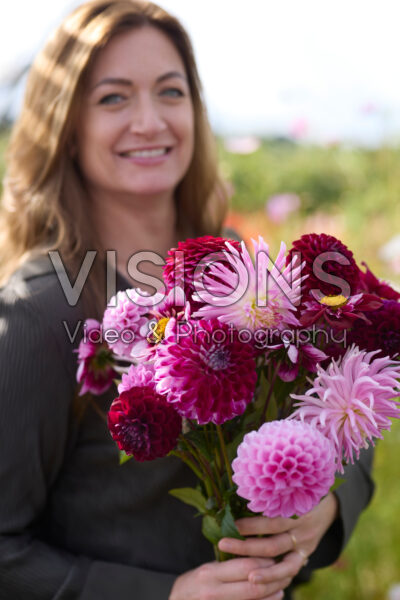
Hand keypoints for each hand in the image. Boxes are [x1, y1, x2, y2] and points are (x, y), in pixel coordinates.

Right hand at [169, 557, 288, 599]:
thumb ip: (227, 564)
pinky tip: (272, 598)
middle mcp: (214, 592)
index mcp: (209, 574)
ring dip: (272, 594)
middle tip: (284, 571)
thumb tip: (255, 555)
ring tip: (281, 586)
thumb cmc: (192, 586)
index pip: (245, 566)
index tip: (273, 556)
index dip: (264, 561)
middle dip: (273, 578)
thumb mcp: (205, 570)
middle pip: (253, 585)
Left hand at [218, 492, 338, 587]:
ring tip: (244, 574)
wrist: (328, 505)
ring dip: (261, 567)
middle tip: (223, 543)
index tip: (231, 523)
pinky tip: (259, 582)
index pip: (272, 518)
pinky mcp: (306, 555)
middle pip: (272, 541)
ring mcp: (305, 544)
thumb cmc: (299, 489)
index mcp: (297, 506)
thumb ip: (269, 491)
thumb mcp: (288, 485)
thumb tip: (233, 493)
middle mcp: (302, 527)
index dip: (252, 523)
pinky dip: (275, 577)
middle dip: (247, 545)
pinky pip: (290, 570)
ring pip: (283, 562)